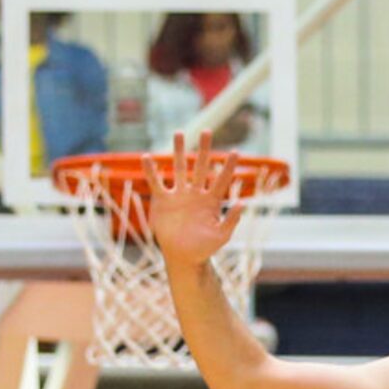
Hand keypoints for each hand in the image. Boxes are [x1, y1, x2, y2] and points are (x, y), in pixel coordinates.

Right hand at [143, 130, 243, 266]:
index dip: (228, 167)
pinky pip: (156, 182)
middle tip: (207, 131)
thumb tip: (242, 204)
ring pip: (179, 168)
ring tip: (179, 133)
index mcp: (211, 201)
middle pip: (201, 167)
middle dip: (204, 150)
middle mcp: (195, 193)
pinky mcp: (163, 200)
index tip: (235, 152)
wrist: (183, 257)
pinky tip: (146, 157)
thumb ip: (231, 221)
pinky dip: (151, 171)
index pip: (222, 180)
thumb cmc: (204, 249)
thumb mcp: (221, 236)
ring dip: (179, 151)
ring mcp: (179, 195)